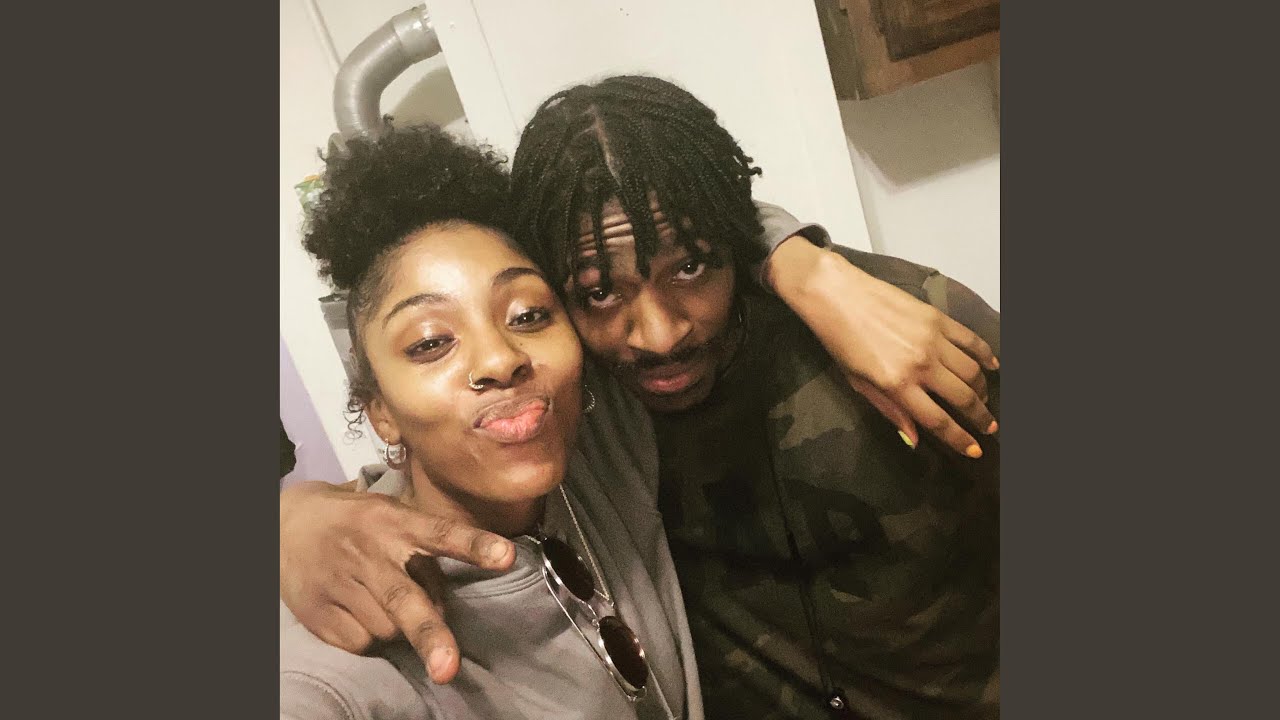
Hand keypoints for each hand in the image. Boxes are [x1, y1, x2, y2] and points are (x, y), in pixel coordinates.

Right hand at [279, 480, 515, 681]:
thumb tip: (444, 607)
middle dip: (429, 635)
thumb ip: (425, 554)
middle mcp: (369, 552)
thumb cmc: (360, 524)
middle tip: (449, 668)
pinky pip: (360, 642)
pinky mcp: (317, 611)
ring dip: (399, 628)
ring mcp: (340, 582)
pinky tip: (359, 611)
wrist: (287, 524)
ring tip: (383, 601)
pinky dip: (369, 637)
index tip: (507, 557)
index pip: (442, 534)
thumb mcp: (395, 518)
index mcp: (396, 523)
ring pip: (387, 629)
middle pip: (404, 599)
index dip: (475, 546)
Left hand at [766, 239, 998, 456]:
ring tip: (983, 399)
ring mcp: (933, 340)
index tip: (975, 450)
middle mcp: (921, 365)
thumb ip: (890, 410)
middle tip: (989, 427)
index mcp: (898, 385)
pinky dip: (985, 354)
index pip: (937, 420)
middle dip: (980, 417)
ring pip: (972, 371)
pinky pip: (971, 340)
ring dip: (982, 389)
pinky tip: (993, 365)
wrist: (837, 294)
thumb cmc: (840, 342)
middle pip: (962, 398)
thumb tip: (913, 440)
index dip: (960, 439)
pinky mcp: (938, 318)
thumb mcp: (858, 383)